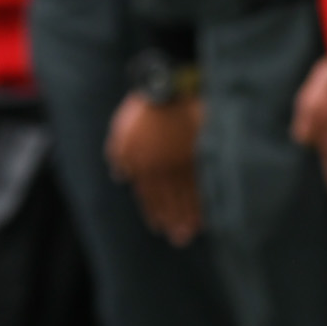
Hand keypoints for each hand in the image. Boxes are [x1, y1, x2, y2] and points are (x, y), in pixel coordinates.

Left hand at [105, 92, 203, 245]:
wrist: (167, 86)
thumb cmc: (143, 107)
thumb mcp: (122, 130)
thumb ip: (118, 154)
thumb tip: (120, 175)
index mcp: (143, 164)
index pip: (149, 194)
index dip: (154, 212)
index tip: (159, 226)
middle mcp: (163, 169)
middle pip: (169, 200)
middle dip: (173, 221)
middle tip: (178, 239)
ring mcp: (183, 163)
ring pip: (186, 196)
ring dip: (188, 216)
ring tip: (191, 231)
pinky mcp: (201, 154)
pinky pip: (202, 183)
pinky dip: (204, 199)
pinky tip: (207, 209)